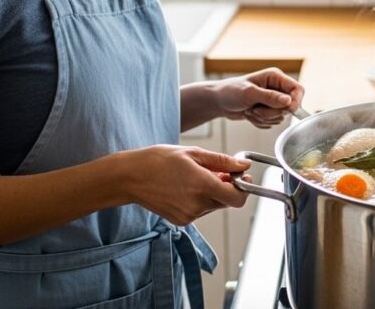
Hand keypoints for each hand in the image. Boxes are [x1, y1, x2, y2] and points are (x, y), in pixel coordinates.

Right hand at [124, 145, 250, 225]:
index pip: (237, 198)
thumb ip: (222, 161)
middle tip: (219, 170)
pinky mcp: (181, 221)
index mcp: (202, 186)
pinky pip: (201, 210)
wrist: (130, 177)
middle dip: (227, 187)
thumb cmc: (158, 160)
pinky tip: (186, 186)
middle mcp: (197, 205)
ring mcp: (189, 215)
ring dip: (213, 192)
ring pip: (214, 205)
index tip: (242, 177)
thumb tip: (244, 165)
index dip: (244, 188)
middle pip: (226, 201)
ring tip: (195, 176)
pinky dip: (201, 199)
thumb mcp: (193, 153)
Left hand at [215, 68, 304, 128]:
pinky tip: (250, 115)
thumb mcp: (249, 93)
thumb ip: (269, 97)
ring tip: (250, 111)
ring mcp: (274, 100)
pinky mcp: (269, 110)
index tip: (286, 110)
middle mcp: (277, 88)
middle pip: (290, 106)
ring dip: (265, 118)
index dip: (295, 102)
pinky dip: (261, 122)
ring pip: (281, 116)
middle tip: (256, 110)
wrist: (219, 102)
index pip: (298, 89)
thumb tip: (288, 101)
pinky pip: (273, 122)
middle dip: (272, 112)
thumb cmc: (230, 91)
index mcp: (275, 77)